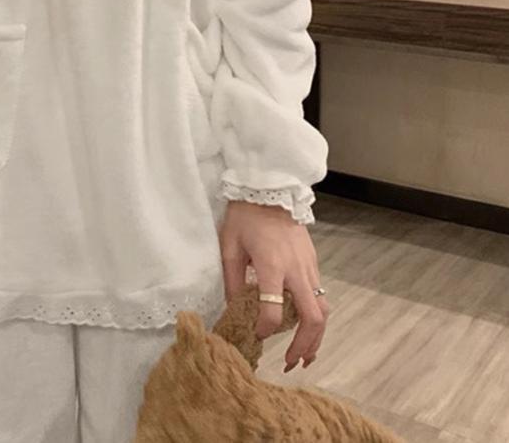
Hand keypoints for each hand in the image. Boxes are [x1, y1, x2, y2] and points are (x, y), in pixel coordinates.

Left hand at [218, 199, 328, 371]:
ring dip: (316, 336)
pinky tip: (304, 327)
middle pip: (313, 318)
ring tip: (304, 356)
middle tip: (292, 363)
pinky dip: (315, 317)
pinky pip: (320, 295)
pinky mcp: (314, 261)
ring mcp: (309, 266)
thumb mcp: (229, 246)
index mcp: (272, 266)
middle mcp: (296, 270)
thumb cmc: (244, 216)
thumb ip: (232, 280)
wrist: (269, 188)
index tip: (256, 336)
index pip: (274, 310)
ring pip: (323, 309)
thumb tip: (233, 310)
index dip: (265, 329)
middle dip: (305, 345)